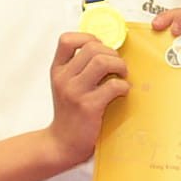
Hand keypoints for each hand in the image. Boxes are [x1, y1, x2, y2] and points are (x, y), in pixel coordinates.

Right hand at [45, 29, 128, 164]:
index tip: (100, 48)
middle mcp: (63, 78)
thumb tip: (105, 51)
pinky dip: (124, 87)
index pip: (66, 40)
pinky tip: (122, 92)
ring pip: (102, 62)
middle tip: (118, 66)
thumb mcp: (65, 87)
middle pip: (91, 47)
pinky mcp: (89, 106)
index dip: (87, 37)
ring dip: (119, 65)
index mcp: (57, 70)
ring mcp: (75, 92)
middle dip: (111, 53)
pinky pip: (113, 86)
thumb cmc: (69, 114)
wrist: (62, 143)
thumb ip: (77, 69)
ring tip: (122, 75)